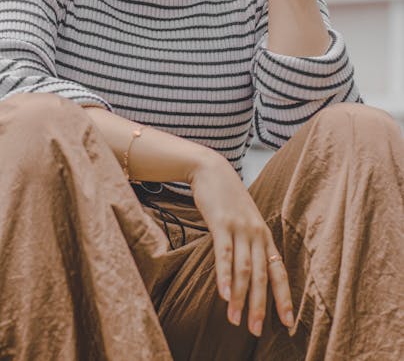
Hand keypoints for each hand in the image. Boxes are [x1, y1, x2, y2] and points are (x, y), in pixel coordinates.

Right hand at [187, 153, 293, 336]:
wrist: (212, 170)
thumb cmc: (227, 198)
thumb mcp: (244, 220)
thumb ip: (248, 242)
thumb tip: (249, 272)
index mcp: (264, 235)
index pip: (279, 271)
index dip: (284, 298)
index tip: (288, 324)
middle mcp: (257, 233)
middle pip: (262, 276)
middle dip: (261, 306)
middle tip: (256, 331)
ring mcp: (240, 228)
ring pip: (244, 269)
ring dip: (241, 297)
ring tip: (235, 320)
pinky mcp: (222, 223)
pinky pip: (224, 254)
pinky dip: (225, 276)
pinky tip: (224, 294)